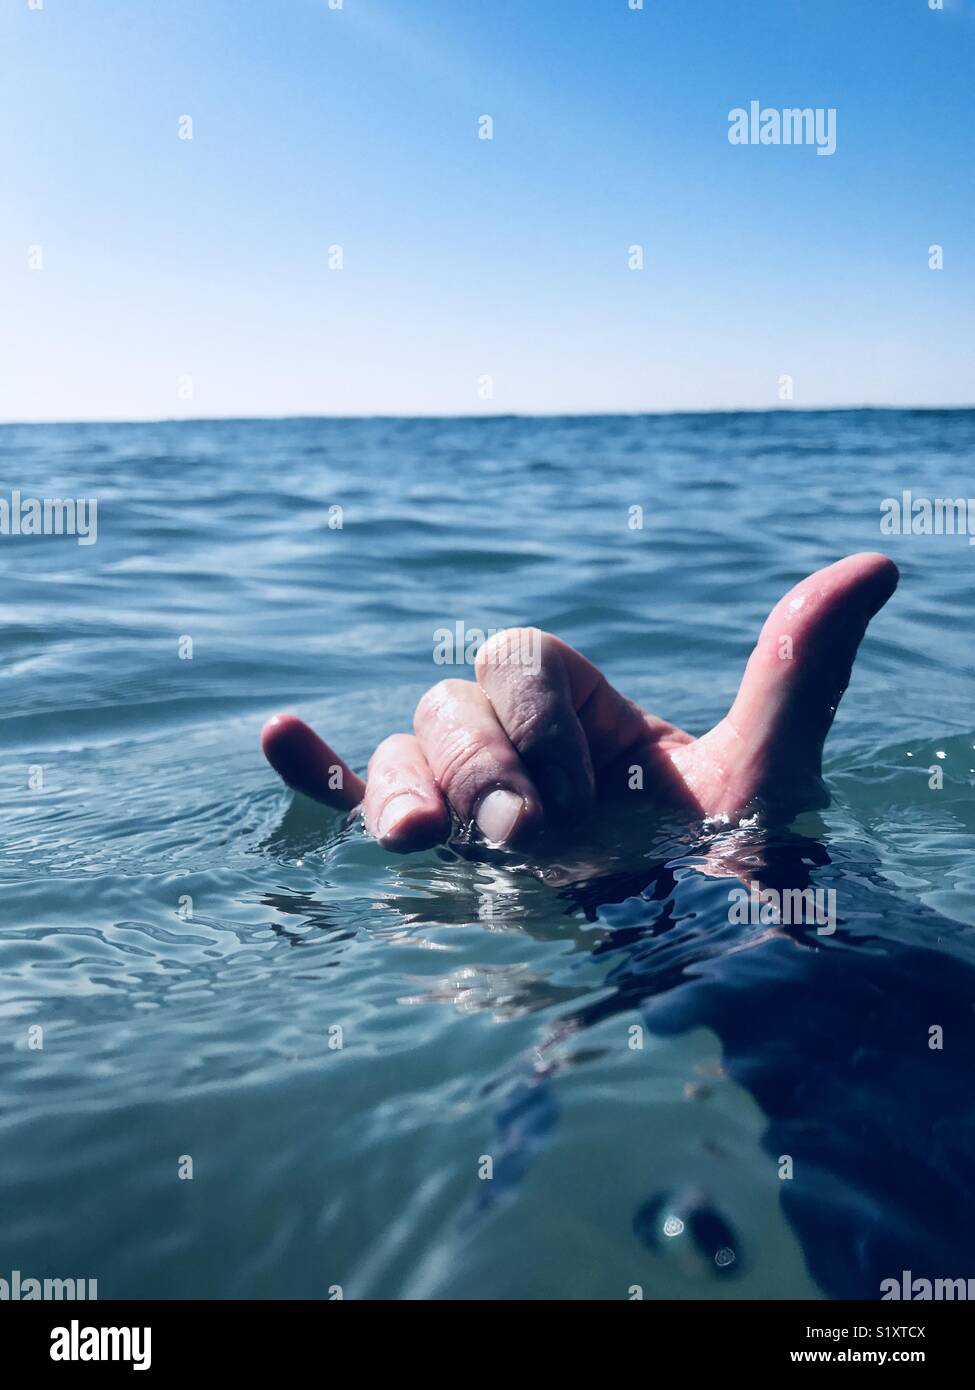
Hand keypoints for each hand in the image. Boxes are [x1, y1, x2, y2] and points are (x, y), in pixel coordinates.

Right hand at [261, 552, 897, 852]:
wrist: (707, 987)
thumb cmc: (741, 885)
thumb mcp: (765, 777)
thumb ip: (798, 669)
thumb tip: (874, 565)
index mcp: (586, 714)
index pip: (519, 658)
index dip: (535, 718)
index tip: (588, 797)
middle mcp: (522, 751)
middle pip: (448, 704)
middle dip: (477, 766)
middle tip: (524, 839)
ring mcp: (474, 804)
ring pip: (399, 755)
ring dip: (396, 790)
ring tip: (422, 840)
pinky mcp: (439, 860)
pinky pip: (351, 798)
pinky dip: (313, 775)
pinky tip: (276, 739)